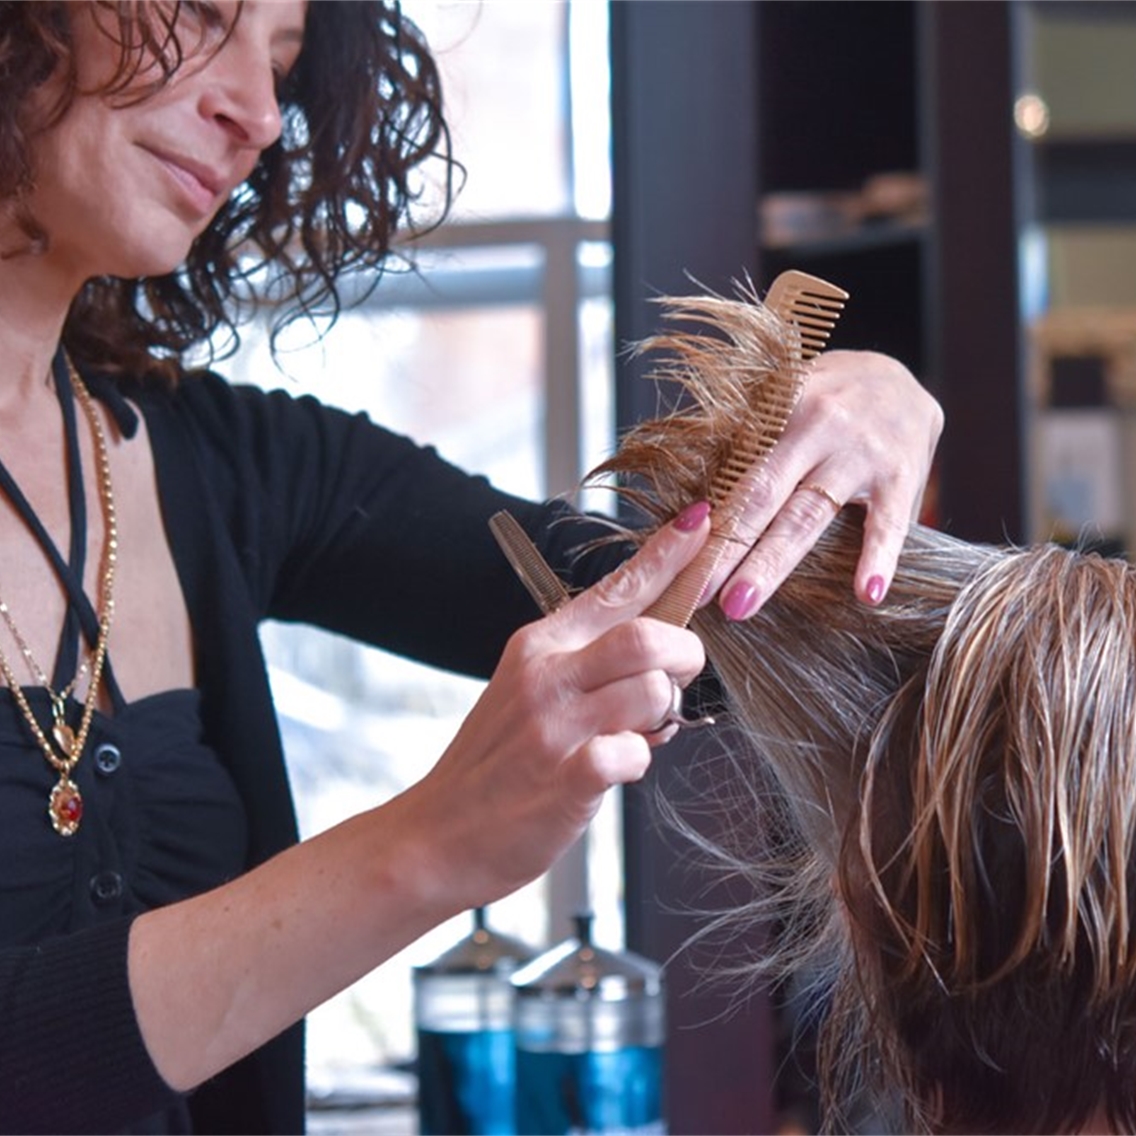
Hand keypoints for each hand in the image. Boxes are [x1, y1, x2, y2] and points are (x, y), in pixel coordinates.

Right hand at [410, 502, 710, 907]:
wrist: (433, 835)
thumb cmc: (492, 764)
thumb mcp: (525, 690)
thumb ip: (587, 665)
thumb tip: (659, 657)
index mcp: (539, 645)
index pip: (615, 588)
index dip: (666, 554)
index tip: (701, 524)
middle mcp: (546, 677)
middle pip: (647, 635)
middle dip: (685, 653)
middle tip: (679, 677)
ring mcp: (553, 728)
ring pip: (651, 692)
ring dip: (662, 716)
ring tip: (637, 734)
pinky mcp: (564, 781)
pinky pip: (632, 754)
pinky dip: (639, 761)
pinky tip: (616, 767)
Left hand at [704, 350, 941, 617]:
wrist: (903, 377)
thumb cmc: (827, 399)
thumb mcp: (784, 400)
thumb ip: (746, 443)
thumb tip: (691, 501)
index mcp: (779, 410)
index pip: (735, 471)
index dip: (705, 517)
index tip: (676, 559)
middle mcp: (818, 428)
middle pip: (761, 496)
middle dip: (724, 547)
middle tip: (693, 592)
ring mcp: (861, 453)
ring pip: (809, 515)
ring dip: (772, 563)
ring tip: (742, 603)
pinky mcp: (901, 474)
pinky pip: (890, 522)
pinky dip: (880, 557)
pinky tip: (867, 594)